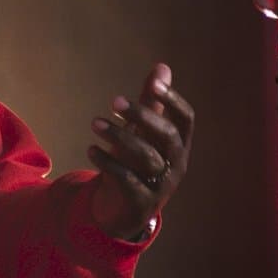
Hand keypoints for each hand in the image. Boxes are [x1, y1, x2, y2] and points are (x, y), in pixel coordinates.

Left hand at [88, 63, 193, 239]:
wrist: (124, 210)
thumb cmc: (136, 163)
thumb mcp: (144, 133)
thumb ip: (152, 102)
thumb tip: (162, 66)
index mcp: (179, 144)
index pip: (186, 118)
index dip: (172, 100)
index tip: (154, 83)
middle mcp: (176, 164)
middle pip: (167, 136)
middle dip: (142, 115)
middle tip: (114, 101)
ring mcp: (161, 185)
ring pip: (145, 157)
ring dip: (118, 136)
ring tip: (94, 123)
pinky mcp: (141, 202)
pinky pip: (127, 180)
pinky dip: (108, 162)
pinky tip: (91, 149)